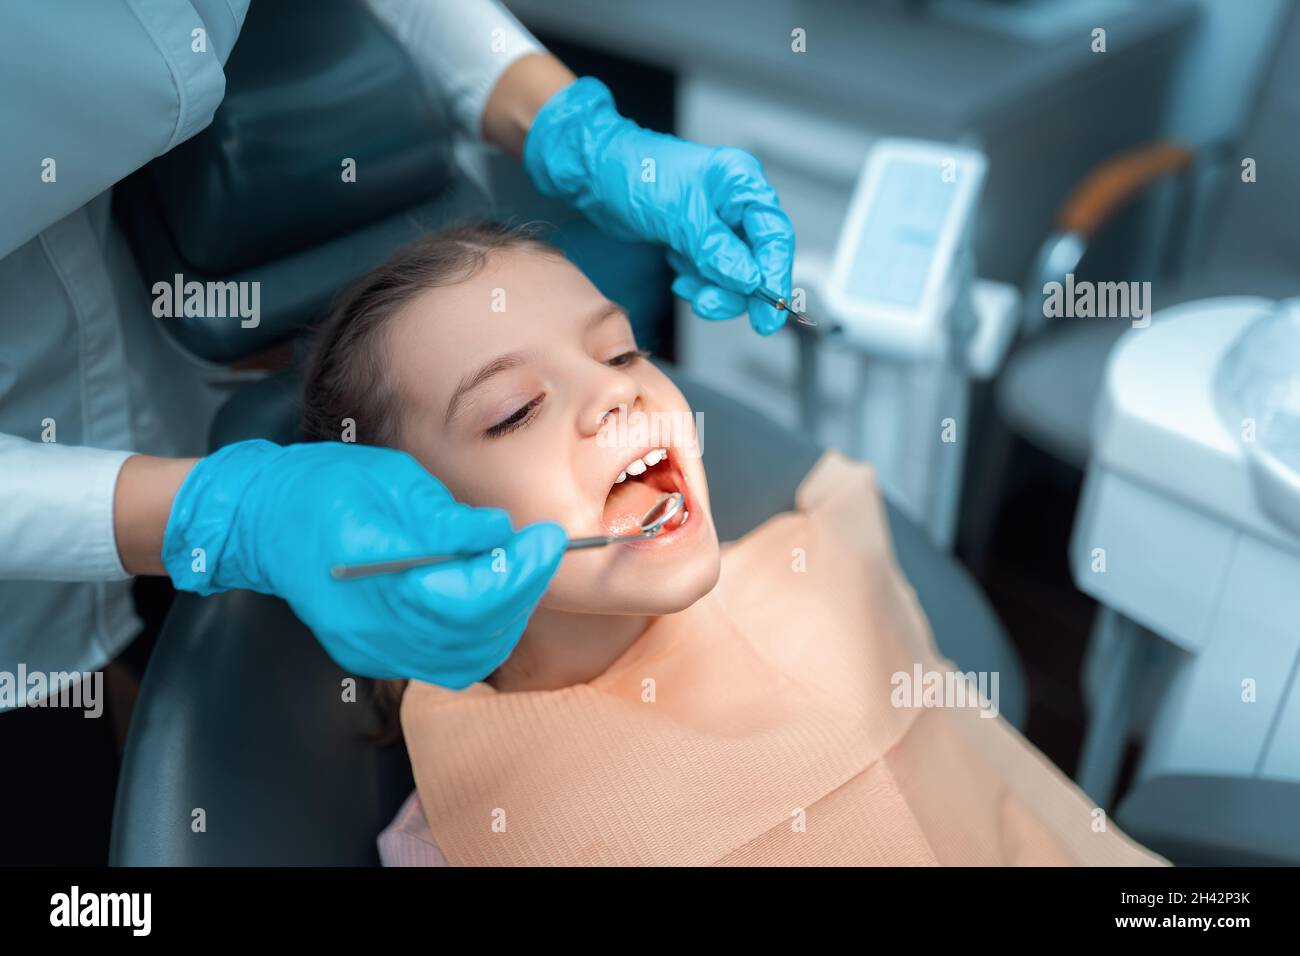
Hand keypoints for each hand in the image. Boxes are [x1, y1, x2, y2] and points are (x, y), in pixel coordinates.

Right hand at [162, 440, 565, 687]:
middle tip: (543, 546)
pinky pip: (444, 664)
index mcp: (370, 568)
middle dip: (521, 588)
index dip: (516, 571)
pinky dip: (481, 637)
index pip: (464, 595)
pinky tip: (492, 598)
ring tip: (520, 570)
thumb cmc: (323, 487)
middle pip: (471, 630)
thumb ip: (445, 516)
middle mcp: (369, 622)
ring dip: (507, 616)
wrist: (262, 521)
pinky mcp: (373, 657)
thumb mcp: (389, 479)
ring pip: (465, 658)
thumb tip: (499, 534)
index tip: (545, 537)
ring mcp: (369, 647)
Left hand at [523, 77, 795, 334]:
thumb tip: (748, 280)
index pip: (774, 235)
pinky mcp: (695, 242)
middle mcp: (733, 204)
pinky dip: (697, 285)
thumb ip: (717, 250)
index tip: (769, 311)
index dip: (775, 275)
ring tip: (688, 288)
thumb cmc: (633, 173)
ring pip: (733, 275)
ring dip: (713, 291)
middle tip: (711, 304)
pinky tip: (679, 277)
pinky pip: (709, 276)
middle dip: (736, 290)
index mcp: (740, 184)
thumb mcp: (679, 214)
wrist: (593, 175)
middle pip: (757, 261)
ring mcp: (715, 225)